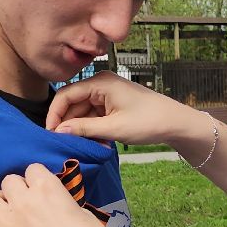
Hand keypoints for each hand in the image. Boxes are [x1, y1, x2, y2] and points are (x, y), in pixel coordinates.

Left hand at [0, 164, 120, 226]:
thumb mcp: (83, 212)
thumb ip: (62, 202)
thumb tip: (54, 205)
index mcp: (48, 188)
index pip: (32, 169)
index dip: (38, 181)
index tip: (43, 194)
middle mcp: (24, 200)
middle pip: (8, 181)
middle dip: (17, 191)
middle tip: (26, 206)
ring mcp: (9, 222)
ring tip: (6, 215)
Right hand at [48, 73, 204, 150]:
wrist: (176, 123)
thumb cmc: (149, 121)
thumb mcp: (114, 128)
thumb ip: (84, 129)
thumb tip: (58, 131)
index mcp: (100, 82)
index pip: (65, 94)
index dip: (54, 114)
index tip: (50, 133)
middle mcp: (101, 84)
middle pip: (72, 103)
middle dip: (68, 124)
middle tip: (66, 144)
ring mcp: (106, 94)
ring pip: (82, 112)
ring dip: (81, 129)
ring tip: (88, 144)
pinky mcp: (112, 104)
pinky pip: (93, 116)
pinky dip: (92, 129)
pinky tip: (98, 141)